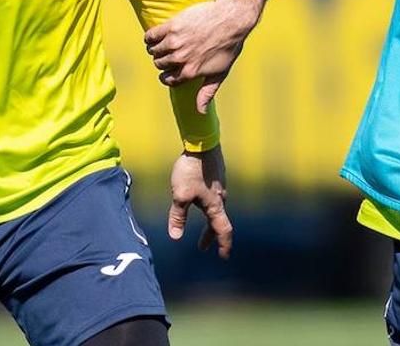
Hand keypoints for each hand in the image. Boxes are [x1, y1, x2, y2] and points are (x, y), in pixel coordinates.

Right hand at [144, 0, 254, 112]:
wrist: (231, 18)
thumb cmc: (229, 45)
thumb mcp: (220, 72)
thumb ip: (207, 92)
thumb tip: (201, 112)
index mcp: (190, 72)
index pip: (166, 79)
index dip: (167, 75)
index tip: (169, 69)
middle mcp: (180, 59)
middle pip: (159, 64)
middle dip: (162, 61)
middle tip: (170, 53)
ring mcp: (175, 42)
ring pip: (154, 50)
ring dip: (156, 48)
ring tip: (162, 44)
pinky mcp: (171, 26)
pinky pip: (150, 36)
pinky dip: (150, 37)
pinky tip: (155, 36)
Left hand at [168, 145, 231, 259]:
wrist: (202, 143)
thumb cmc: (191, 170)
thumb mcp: (180, 196)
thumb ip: (178, 217)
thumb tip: (175, 237)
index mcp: (215, 206)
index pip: (223, 231)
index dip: (224, 245)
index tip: (223, 256)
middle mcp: (221, 197)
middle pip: (218, 221)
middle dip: (210, 235)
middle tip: (202, 246)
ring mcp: (219, 186)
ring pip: (216, 209)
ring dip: (209, 221)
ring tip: (200, 223)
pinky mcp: (216, 176)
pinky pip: (214, 197)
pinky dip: (208, 207)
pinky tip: (199, 200)